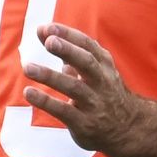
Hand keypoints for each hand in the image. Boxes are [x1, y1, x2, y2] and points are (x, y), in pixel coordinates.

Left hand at [21, 23, 141, 153]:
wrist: (129, 129)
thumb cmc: (102, 92)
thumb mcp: (92, 71)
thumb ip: (67, 52)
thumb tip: (42, 31)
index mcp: (104, 65)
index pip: (87, 45)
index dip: (68, 35)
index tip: (47, 28)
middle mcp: (102, 82)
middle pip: (87, 62)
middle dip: (68, 50)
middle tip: (50, 41)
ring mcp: (94, 103)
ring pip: (74, 87)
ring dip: (50, 76)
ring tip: (28, 68)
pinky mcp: (85, 123)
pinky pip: (65, 111)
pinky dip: (46, 102)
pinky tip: (29, 92)